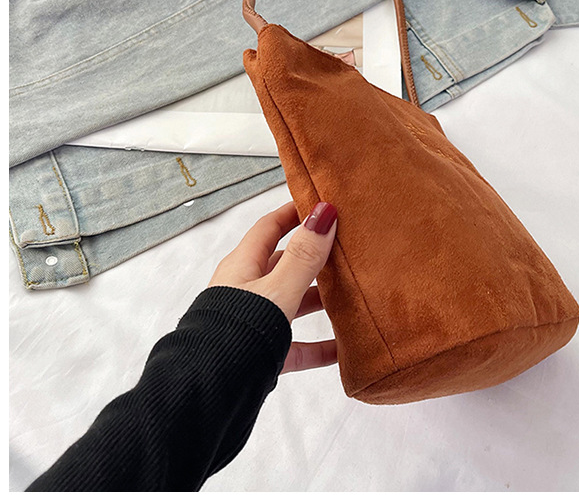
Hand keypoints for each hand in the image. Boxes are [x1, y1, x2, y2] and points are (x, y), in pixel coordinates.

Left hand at [208, 200, 337, 373]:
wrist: (208, 393)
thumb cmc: (237, 332)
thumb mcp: (278, 289)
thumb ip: (304, 256)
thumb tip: (324, 213)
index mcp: (243, 267)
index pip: (269, 227)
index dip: (293, 213)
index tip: (320, 203)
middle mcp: (246, 290)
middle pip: (284, 265)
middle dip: (314, 257)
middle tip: (346, 249)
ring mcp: (252, 323)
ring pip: (292, 304)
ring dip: (319, 301)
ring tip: (352, 295)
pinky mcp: (260, 355)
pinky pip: (295, 345)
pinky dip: (319, 346)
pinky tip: (344, 349)